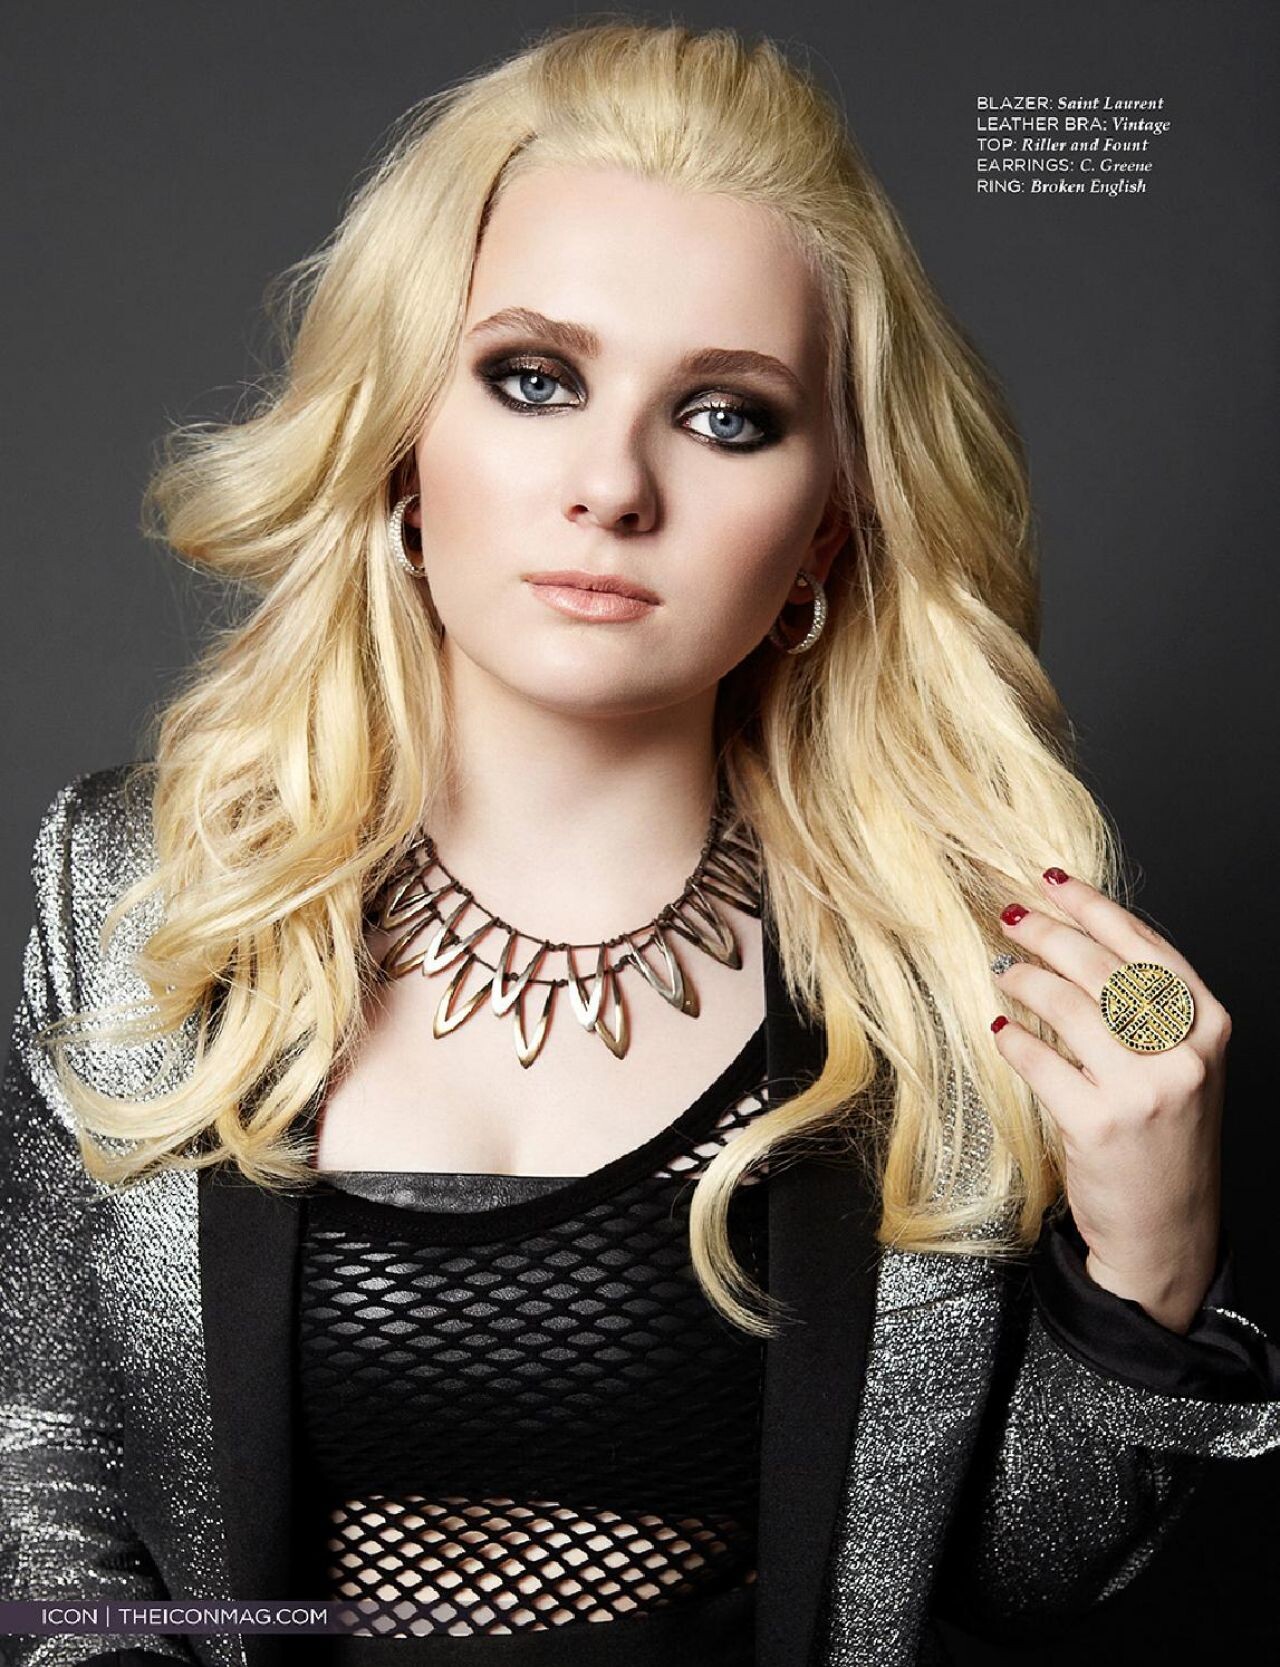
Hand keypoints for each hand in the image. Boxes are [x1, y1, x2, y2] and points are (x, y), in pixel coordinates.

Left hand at [990, 868, 1230, 1334]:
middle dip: (1048, 932)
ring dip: (1025, 979)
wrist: (1166, 1230)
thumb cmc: (1165, 1141)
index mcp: (1208, 1028)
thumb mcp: (1179, 1066)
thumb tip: (1074, 941)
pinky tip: (1001, 1028)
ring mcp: (1144, 1090)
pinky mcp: (1099, 1124)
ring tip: (1004, 971)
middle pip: (1102, 967)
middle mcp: (1183, 1054)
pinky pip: (1041, 1060)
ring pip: (1068, 1005)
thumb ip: (1146, 1011)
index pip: (1145, 946)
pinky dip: (1013, 1038)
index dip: (1093, 906)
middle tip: (1010, 918)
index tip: (1052, 880)